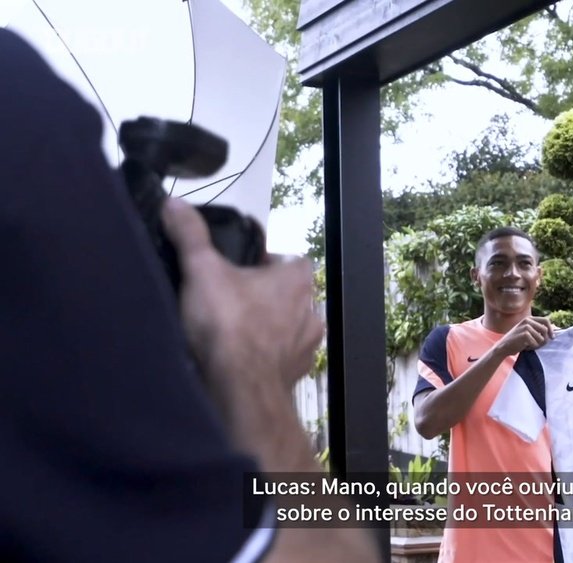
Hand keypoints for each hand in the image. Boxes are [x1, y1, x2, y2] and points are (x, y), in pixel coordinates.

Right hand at [161, 198, 324, 393]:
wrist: (239, 387)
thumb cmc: (227, 321)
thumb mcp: (202, 270)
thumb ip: (190, 235)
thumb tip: (173, 202)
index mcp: (297, 278)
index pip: (288, 260)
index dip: (264, 262)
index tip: (238, 269)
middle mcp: (311, 309)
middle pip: (288, 294)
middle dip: (264, 296)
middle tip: (230, 299)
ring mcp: (308, 345)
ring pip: (288, 327)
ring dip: (268, 327)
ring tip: (234, 331)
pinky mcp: (297, 373)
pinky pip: (282, 358)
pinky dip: (266, 356)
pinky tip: (241, 359)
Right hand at [495, 316, 554, 356]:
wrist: (503, 347)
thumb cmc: (517, 341)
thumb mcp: (528, 332)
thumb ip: (539, 329)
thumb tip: (556, 328)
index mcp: (529, 318)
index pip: (546, 320)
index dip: (551, 329)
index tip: (552, 337)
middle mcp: (527, 320)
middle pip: (545, 330)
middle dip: (544, 340)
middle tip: (537, 345)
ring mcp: (526, 327)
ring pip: (541, 338)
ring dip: (537, 345)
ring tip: (528, 345)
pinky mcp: (525, 334)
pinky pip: (536, 343)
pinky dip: (532, 347)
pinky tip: (525, 347)